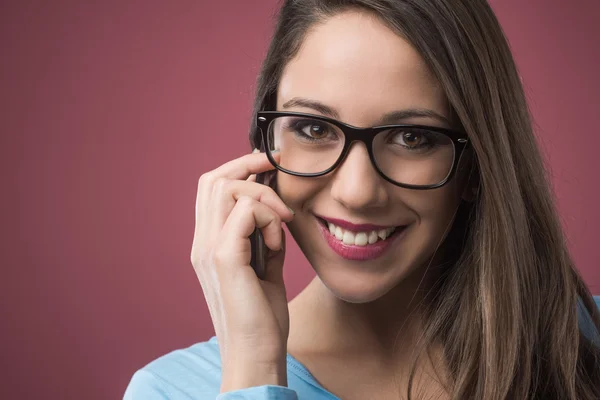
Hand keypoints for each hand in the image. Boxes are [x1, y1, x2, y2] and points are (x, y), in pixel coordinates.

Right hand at [190, 150, 294, 390]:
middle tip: (277, 169)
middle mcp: (202, 243)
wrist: (255, 354)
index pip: (211, 188)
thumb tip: (276, 210)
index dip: (239, 168)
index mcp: (208, 244)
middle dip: (248, 165)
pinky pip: (246, 213)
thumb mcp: (265, 266)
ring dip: (263, 197)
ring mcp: (208, 250)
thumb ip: (264, 237)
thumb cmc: (261, 316)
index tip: (269, 165)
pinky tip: (277, 244)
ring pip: (226, 188)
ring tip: (281, 224)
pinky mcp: (224, 260)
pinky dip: (269, 220)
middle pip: (213, 180)